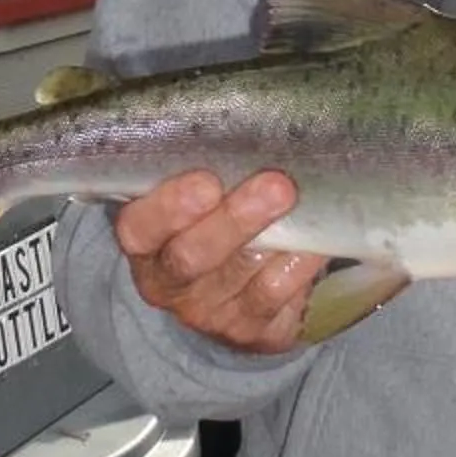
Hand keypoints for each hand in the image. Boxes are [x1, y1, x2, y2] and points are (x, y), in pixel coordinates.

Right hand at [112, 172, 327, 351]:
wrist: (231, 298)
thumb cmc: (211, 223)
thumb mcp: (194, 201)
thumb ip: (205, 170)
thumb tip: (245, 124)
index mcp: (146, 245)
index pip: (139, 229)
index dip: (168, 208)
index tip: (206, 181)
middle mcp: (171, 285)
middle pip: (193, 257)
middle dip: (235, 219)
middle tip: (276, 185)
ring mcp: (213, 314)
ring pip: (242, 277)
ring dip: (276, 238)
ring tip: (300, 205)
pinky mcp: (254, 332)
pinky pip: (277, 297)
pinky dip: (299, 266)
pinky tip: (316, 242)